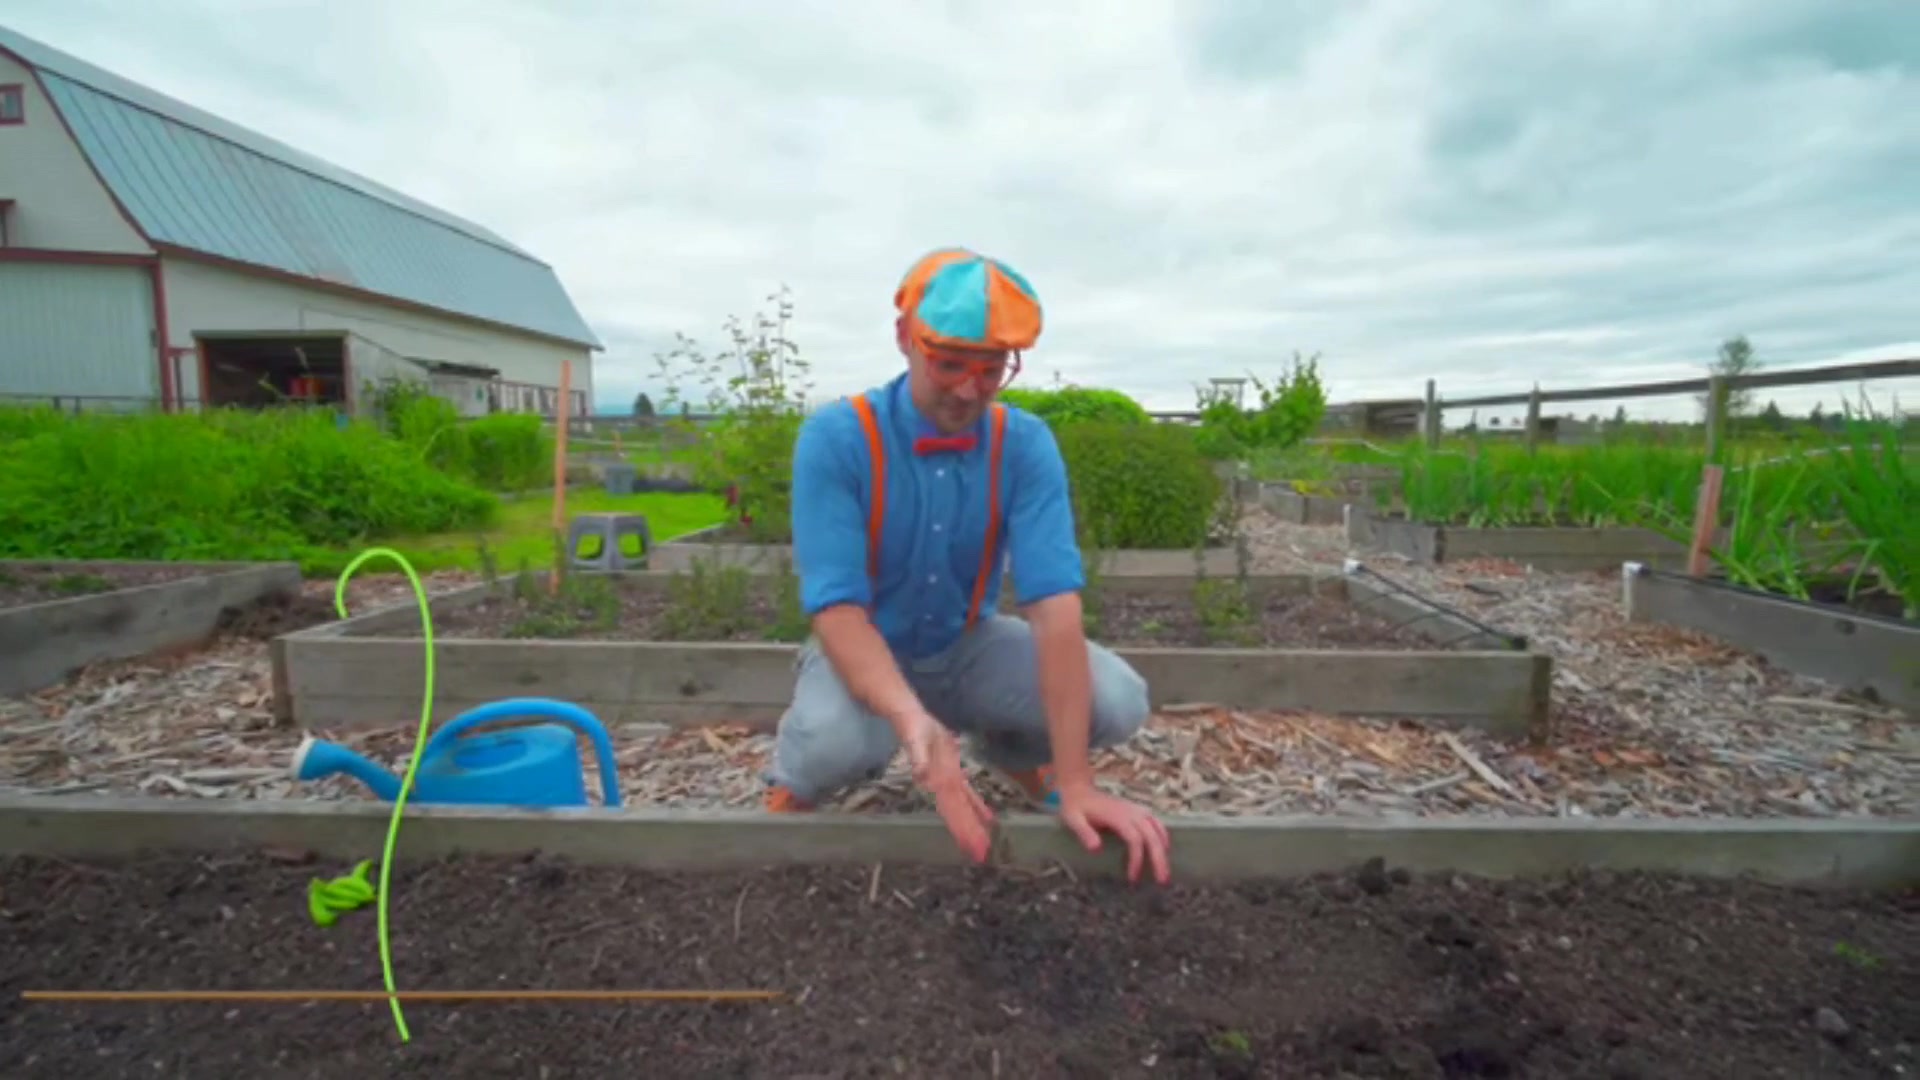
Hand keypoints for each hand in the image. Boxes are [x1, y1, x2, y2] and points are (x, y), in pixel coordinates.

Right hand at [901, 712, 995, 864]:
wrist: (912, 719)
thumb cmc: (911, 729)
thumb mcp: (914, 741)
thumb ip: (918, 758)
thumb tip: (921, 775)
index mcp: (937, 783)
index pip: (951, 810)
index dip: (961, 828)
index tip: (969, 845)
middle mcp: (944, 787)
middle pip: (960, 814)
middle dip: (970, 833)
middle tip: (982, 854)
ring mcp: (950, 781)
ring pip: (965, 806)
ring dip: (975, 824)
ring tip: (986, 841)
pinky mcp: (953, 771)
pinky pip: (968, 792)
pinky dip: (977, 805)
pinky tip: (986, 816)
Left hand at [1056, 783, 1171, 884]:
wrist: (1079, 790)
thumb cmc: (1075, 807)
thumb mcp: (1073, 819)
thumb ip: (1084, 833)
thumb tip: (1096, 849)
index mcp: (1118, 816)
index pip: (1135, 839)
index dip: (1137, 859)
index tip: (1132, 878)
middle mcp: (1131, 812)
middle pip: (1152, 836)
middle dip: (1159, 859)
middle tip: (1162, 881)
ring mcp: (1136, 810)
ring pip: (1157, 830)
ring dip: (1163, 850)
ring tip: (1165, 871)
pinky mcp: (1137, 811)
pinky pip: (1156, 823)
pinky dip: (1163, 836)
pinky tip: (1164, 849)